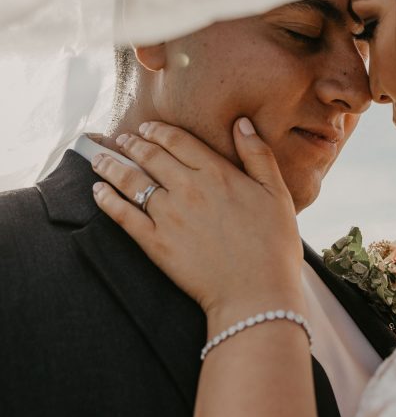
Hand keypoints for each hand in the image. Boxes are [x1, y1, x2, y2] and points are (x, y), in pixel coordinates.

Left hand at [91, 118, 303, 318]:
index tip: (147, 127)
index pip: (179, 141)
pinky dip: (107, 201)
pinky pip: (124, 216)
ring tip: (101, 159)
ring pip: (132, 181)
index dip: (159, 131)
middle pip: (151, 156)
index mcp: (217, 173)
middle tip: (123, 139)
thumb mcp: (276, 193)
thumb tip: (241, 123)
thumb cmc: (273, 245)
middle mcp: (188, 188)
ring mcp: (169, 216)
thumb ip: (258, 154)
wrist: (256, 293)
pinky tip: (98, 192)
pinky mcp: (156, 243)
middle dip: (133, 143)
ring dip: (112, 166)